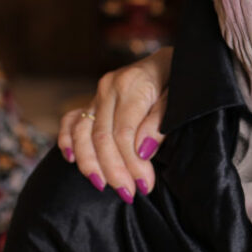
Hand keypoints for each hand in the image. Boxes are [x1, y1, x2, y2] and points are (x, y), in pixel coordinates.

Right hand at [57, 47, 172, 202]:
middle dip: (113, 169)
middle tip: (128, 194)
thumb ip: (160, 122)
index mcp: (133, 84)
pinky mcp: (94, 99)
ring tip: (102, 186)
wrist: (180, 57)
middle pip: (101, 136)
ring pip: (82, 132)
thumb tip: (142, 151)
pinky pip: (72, 120)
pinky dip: (68, 140)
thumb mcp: (181, 97)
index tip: (144, 186)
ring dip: (90, 163)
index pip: (124, 133)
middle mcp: (110, 87)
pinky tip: (72, 160)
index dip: (131, 163)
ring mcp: (99, 92)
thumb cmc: (184, 79)